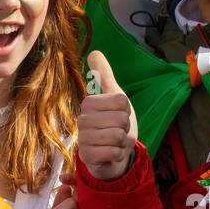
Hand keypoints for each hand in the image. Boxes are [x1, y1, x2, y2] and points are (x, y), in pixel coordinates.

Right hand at [77, 51, 136, 180]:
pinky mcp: (86, 157)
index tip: (119, 115)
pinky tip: (111, 154)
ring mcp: (83, 139)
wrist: (112, 155)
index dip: (126, 110)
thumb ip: (104, 76)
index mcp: (89, 103)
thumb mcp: (114, 97)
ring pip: (117, 135)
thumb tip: (94, 51)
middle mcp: (82, 120)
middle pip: (121, 119)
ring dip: (122, 142)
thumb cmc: (114, 124)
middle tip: (118, 131)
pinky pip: (113, 151)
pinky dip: (118, 154)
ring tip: (115, 142)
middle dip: (126, 128)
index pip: (121, 101)